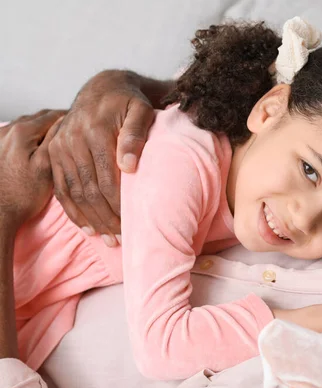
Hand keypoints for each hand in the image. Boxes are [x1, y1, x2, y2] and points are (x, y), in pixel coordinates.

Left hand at [0, 110, 64, 229]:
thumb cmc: (24, 195)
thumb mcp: (47, 167)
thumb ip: (56, 141)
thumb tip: (66, 122)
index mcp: (22, 132)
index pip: (52, 115)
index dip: (70, 118)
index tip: (82, 122)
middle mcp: (6, 130)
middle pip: (37, 118)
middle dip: (55, 122)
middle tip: (72, 130)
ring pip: (25, 125)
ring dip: (41, 128)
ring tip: (55, 138)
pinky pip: (15, 134)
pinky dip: (28, 136)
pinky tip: (36, 145)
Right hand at [49, 70, 154, 245]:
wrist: (103, 89)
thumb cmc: (129, 103)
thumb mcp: (141, 111)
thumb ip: (136, 135)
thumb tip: (130, 166)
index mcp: (95, 131)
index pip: (107, 179)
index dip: (120, 205)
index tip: (133, 224)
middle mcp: (73, 141)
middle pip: (90, 190)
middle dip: (107, 218)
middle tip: (122, 239)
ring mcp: (60, 148)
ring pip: (75, 193)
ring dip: (92, 220)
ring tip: (109, 239)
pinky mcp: (54, 154)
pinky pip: (61, 188)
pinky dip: (74, 212)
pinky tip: (88, 228)